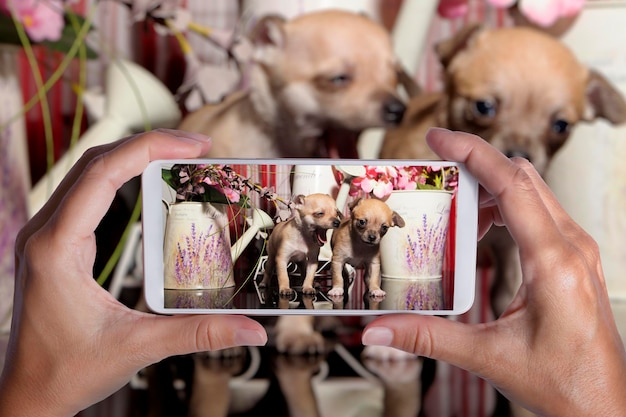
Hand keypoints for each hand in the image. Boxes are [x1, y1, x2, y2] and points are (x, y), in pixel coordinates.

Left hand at [0, 130, 267, 416]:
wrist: (28, 395)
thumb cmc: (67, 372)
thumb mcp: (138, 348)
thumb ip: (199, 333)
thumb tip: (253, 329)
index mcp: (57, 248)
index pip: (103, 173)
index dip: (150, 148)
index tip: (196, 146)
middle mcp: (45, 233)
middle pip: (97, 162)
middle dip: (149, 146)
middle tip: (199, 148)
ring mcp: (48, 236)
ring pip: (90, 173)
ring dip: (135, 158)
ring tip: (182, 159)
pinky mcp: (56, 244)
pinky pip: (88, 194)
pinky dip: (122, 178)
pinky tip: (151, 184)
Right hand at [362, 128, 625, 414]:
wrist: (602, 407)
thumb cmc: (563, 384)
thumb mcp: (487, 357)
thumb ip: (428, 338)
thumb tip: (379, 329)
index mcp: (555, 262)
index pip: (513, 185)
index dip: (472, 153)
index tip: (438, 138)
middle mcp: (571, 248)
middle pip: (522, 179)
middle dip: (475, 165)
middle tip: (434, 170)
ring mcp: (575, 252)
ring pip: (531, 193)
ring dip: (489, 188)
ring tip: (452, 206)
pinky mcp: (571, 260)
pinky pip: (537, 214)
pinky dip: (503, 208)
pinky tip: (478, 231)